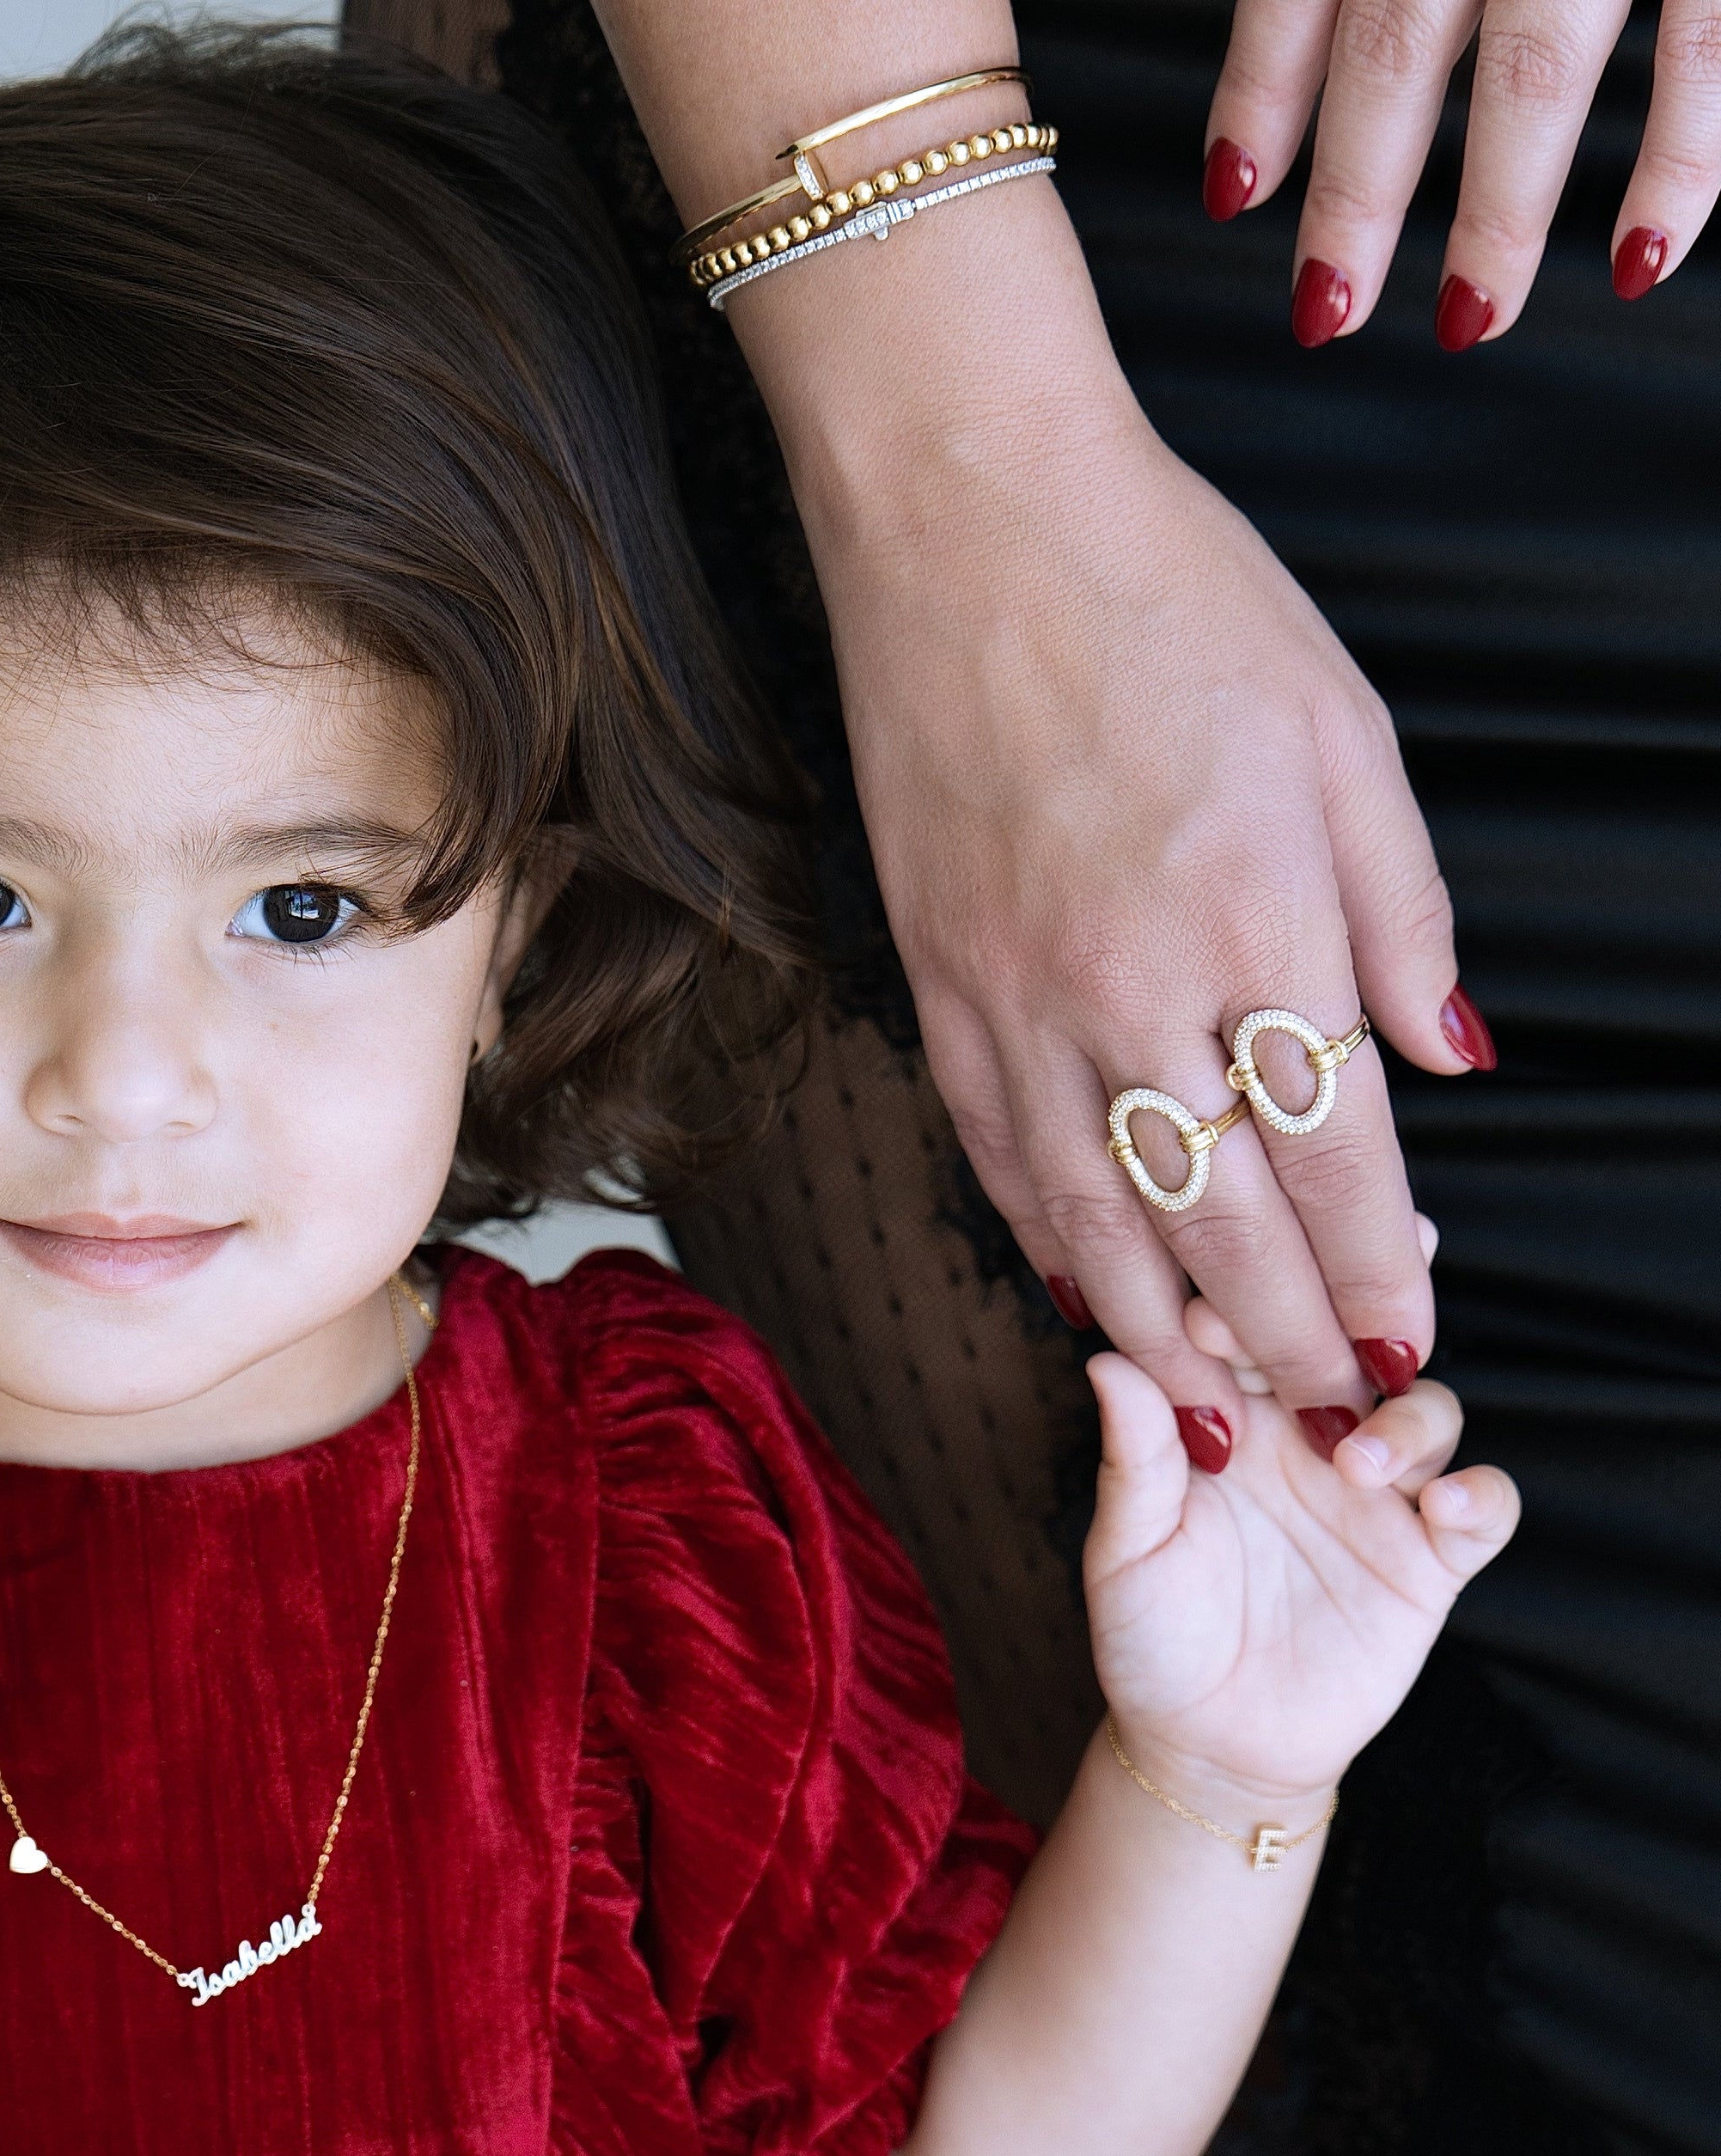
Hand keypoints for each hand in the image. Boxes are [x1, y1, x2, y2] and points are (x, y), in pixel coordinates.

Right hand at [819, 402, 1478, 1451]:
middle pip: (1222, 1214)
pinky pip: (991, 1146)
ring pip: (1092, 1212)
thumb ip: (1401, 910)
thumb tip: (1449, 1057)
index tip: (1403, 1333)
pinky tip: (1078, 1295)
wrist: (972, 524)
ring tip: (1208, 1403)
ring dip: (1159, 1329)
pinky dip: (1039, 1238)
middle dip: (1286, 1332)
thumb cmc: (1175, 599)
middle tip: (1325, 1405)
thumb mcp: (1344, 730)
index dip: (1377, 1265)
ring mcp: (1015, 988)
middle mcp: (1131, 979)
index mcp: (1260, 912)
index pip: (1338, 1150)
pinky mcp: (932, 976)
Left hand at [1080, 1240, 1517, 1805]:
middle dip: (1352, 1321)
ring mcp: (1376, 1496)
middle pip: (1355, 1348)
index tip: (1207, 1320)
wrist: (1209, 1742)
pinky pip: (1483, 1507)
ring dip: (1408, 1418)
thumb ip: (1133, 1458)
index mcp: (1232, 1417)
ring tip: (1357, 1460)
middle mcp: (1310, 1440)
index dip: (1239, 1309)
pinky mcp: (1429, 1560)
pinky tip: (1444, 1505)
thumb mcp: (1128, 1548)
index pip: (1251, 1332)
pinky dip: (1480, 1494)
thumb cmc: (1153, 1634)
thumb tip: (1106, 1361)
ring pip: (1428, 1411)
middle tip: (1323, 1328)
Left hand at [1203, 0, 1720, 343]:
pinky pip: (1706, 53)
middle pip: (1396, 50)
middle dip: (1356, 197)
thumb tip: (1289, 82)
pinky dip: (1679, 166)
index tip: (1231, 193)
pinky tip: (1635, 264)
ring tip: (1465, 321)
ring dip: (1496, 214)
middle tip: (1325, 314)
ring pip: (1534, 75)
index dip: (1260, 96)